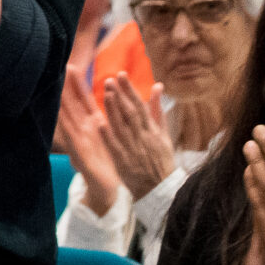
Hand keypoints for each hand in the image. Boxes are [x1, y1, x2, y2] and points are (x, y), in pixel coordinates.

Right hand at [54, 80, 119, 213]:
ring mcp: (79, 141)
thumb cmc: (106, 160)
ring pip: (68, 118)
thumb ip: (101, 119)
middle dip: (66, 87)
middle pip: (72, 104)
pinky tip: (59, 117)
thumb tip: (105, 99)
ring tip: (54, 87)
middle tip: (58, 68)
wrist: (107, 186)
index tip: (72, 65)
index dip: (78, 83)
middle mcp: (83, 129)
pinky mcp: (79, 155)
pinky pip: (72, 140)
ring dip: (61, 103)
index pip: (84, 98)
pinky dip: (65, 129)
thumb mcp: (104, 135)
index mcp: (93, 122)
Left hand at [97, 77, 176, 198]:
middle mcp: (143, 137)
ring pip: (122, 127)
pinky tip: (100, 123)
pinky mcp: (124, 161)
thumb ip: (158, 111)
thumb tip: (157, 86)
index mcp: (153, 130)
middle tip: (109, 79)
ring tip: (106, 94)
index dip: (130, 90)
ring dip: (114, 110)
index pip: (140, 106)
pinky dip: (109, 135)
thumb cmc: (161, 160)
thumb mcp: (164, 135)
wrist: (160, 189)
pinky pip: (115, 147)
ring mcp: (133, 149)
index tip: (121, 75)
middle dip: (120, 95)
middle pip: (130, 113)